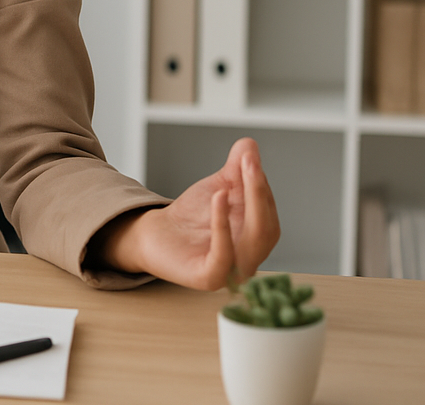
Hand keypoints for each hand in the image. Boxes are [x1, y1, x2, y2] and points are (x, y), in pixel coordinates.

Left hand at [95, 137, 279, 289]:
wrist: (156, 234)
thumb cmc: (192, 216)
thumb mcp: (219, 187)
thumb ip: (237, 169)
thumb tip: (251, 145)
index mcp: (258, 237)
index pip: (267, 209)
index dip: (260, 182)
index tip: (250, 156)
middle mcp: (252, 257)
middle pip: (266, 226)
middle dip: (259, 191)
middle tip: (250, 162)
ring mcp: (234, 271)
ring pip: (253, 240)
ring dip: (250, 203)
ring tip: (240, 173)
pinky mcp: (211, 278)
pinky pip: (225, 255)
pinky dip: (223, 225)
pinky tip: (218, 197)